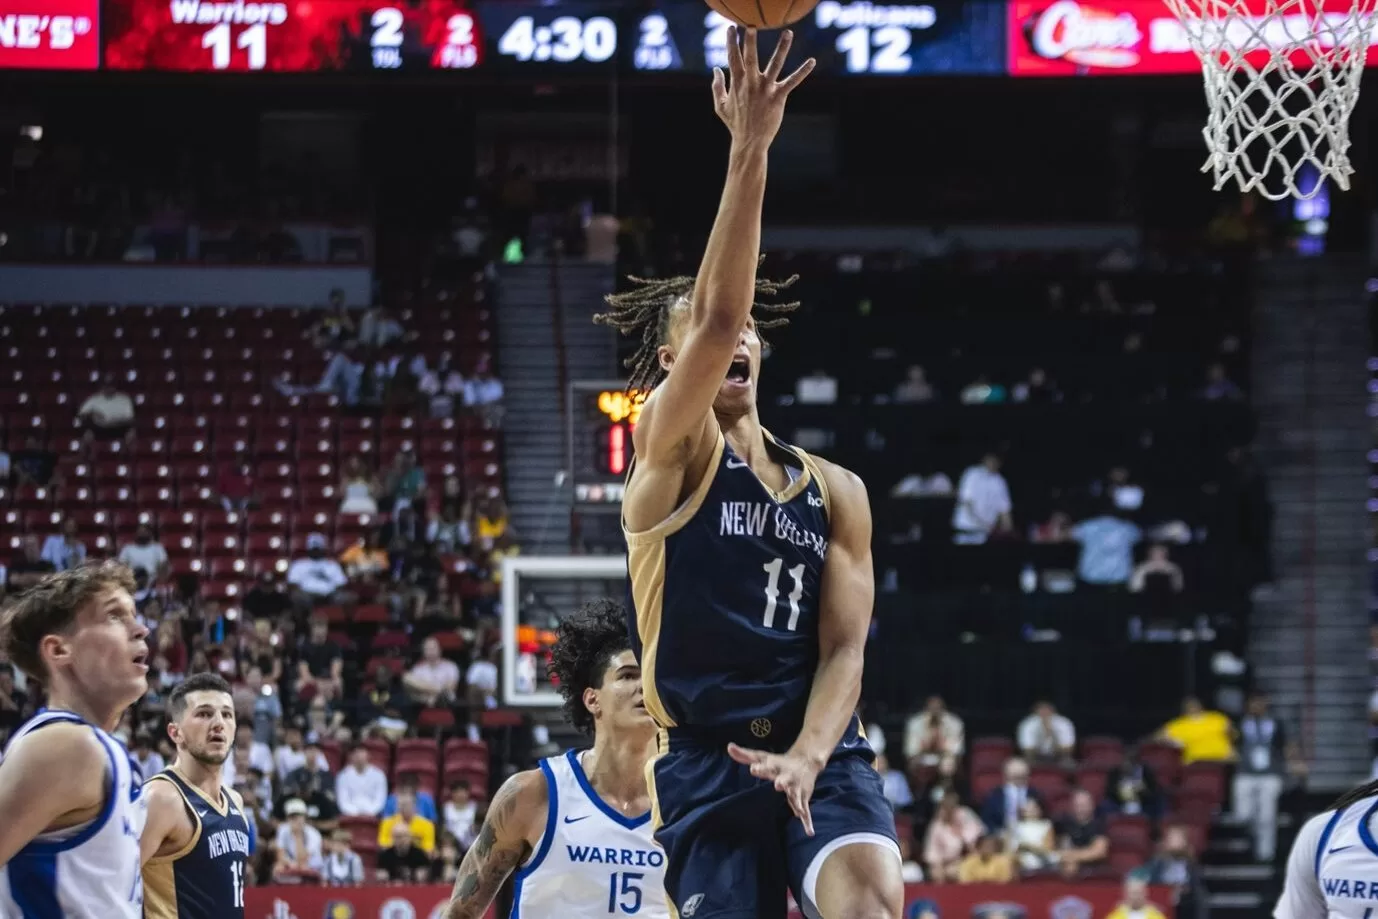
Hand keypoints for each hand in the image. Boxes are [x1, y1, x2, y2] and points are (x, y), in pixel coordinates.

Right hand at [712, 27, 814, 148]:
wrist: (749, 142)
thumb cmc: (735, 124)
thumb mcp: (720, 106)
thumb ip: (717, 86)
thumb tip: (716, 69)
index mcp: (736, 83)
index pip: (733, 58)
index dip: (731, 42)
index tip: (731, 28)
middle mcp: (751, 83)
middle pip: (750, 57)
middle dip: (749, 41)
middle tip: (751, 25)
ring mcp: (765, 89)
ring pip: (775, 64)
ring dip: (782, 48)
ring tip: (788, 33)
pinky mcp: (778, 97)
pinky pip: (792, 81)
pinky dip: (803, 72)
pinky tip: (812, 61)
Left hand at [727, 742, 821, 835]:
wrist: (806, 762)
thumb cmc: (778, 762)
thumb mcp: (762, 757)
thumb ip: (745, 755)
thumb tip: (729, 747)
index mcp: (775, 767)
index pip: (766, 767)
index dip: (760, 768)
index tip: (753, 769)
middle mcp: (786, 777)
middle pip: (783, 779)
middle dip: (782, 782)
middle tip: (778, 785)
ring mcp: (795, 788)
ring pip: (796, 795)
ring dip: (797, 801)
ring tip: (799, 810)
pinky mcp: (803, 797)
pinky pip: (806, 811)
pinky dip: (807, 821)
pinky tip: (809, 832)